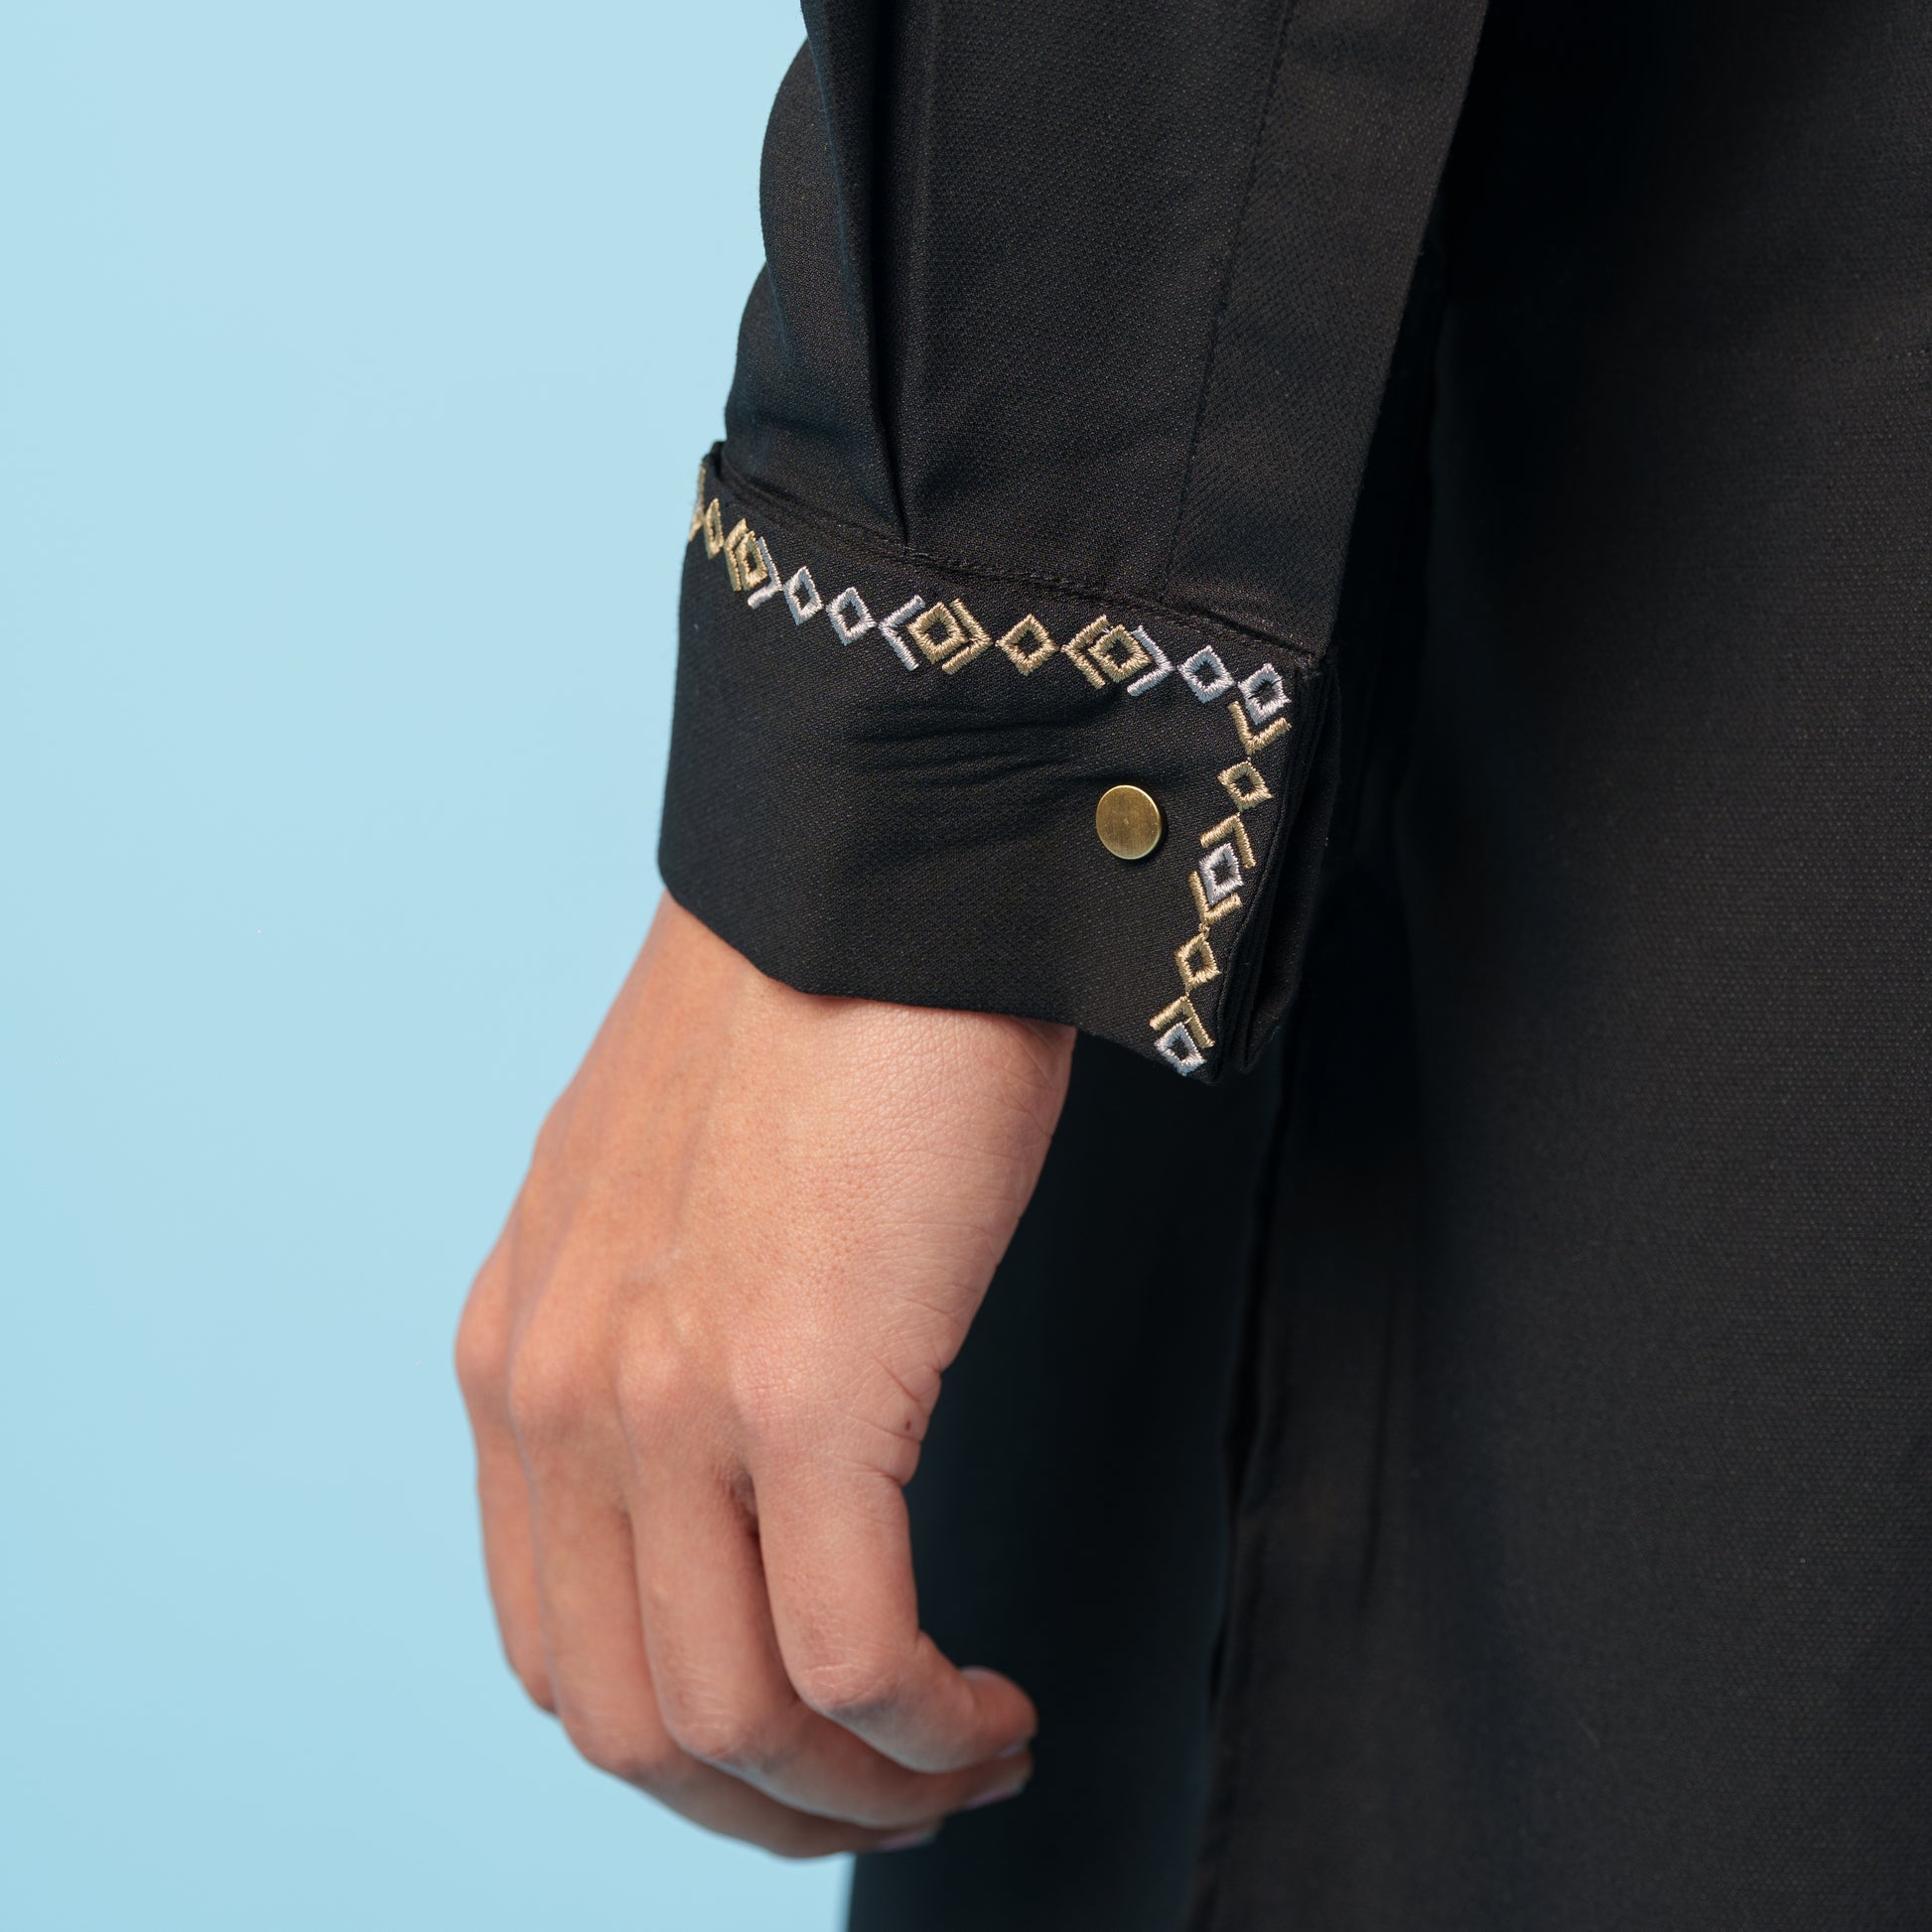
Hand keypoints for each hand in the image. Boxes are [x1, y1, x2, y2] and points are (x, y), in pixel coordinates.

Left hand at [455, 895, 1072, 1854]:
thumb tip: (725, 1478)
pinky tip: (990, 1706)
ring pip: (738, 1723)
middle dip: (772, 1808)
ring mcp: (667, 1399)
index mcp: (516, 1355)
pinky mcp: (804, 1387)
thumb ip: (647, 1343)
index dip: (684, 1750)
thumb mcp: (664, 1197)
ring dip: (863, 1789)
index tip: (799, 1751)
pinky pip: (855, 1657)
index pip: (550, 1650)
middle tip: (893, 1794)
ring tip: (962, 1758)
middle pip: (632, 1724)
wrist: (875, 872)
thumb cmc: (808, 1013)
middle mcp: (558, 1396)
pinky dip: (928, 1728)